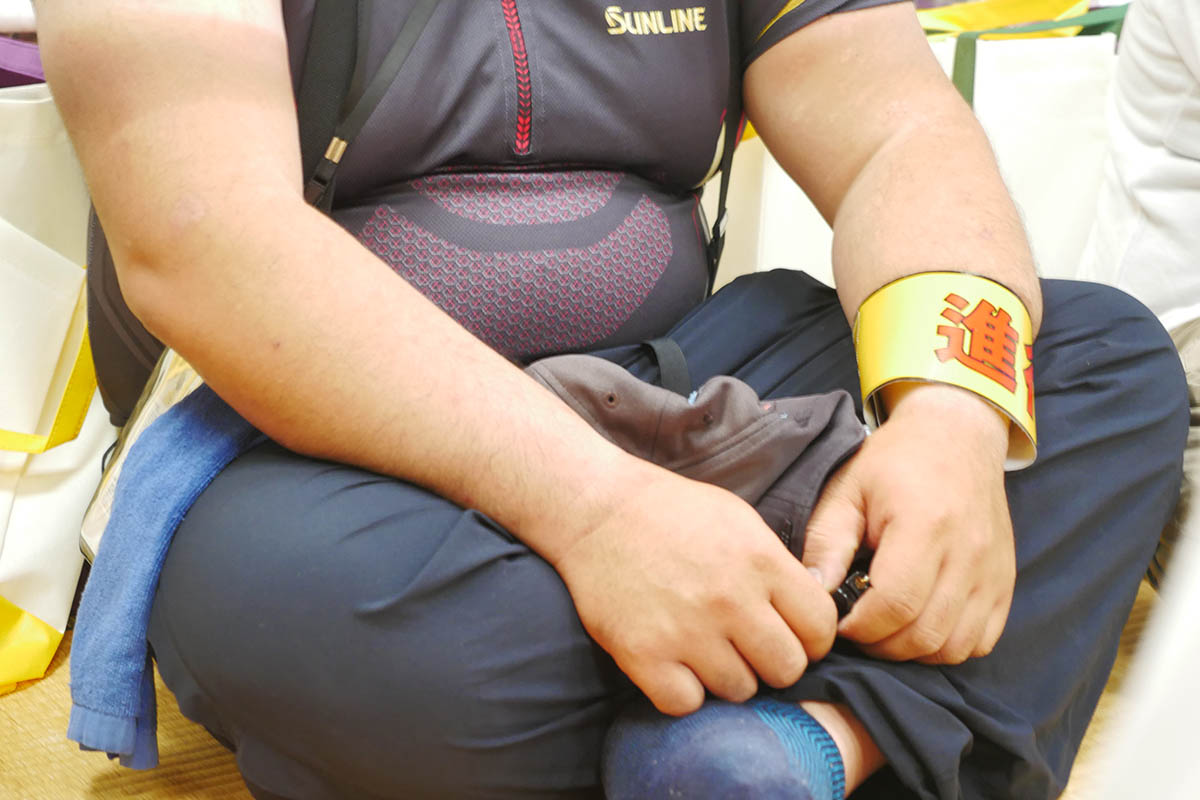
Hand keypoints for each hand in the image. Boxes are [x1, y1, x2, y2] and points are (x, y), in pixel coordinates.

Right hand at [551, 465, 837, 715]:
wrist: (596, 509)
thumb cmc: (671, 512)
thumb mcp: (740, 521)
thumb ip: (779, 567)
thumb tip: (812, 615)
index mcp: (761, 561)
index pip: (821, 628)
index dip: (810, 637)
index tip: (788, 632)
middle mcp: (730, 599)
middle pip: (787, 669)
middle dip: (771, 662)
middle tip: (745, 645)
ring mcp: (686, 630)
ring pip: (739, 691)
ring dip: (724, 676)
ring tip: (702, 646)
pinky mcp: (644, 654)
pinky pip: (686, 704)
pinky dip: (682, 691)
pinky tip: (673, 663)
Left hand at [802, 383, 1015, 663]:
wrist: (958, 436)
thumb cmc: (894, 462)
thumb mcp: (847, 490)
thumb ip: (827, 543)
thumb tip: (813, 594)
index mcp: (924, 525)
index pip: (895, 605)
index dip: (860, 627)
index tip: (838, 620)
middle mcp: (967, 553)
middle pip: (924, 635)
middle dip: (881, 645)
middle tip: (856, 627)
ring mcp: (992, 572)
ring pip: (953, 646)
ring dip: (912, 651)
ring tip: (885, 627)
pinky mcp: (1004, 583)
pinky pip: (979, 641)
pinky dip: (946, 646)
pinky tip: (919, 624)